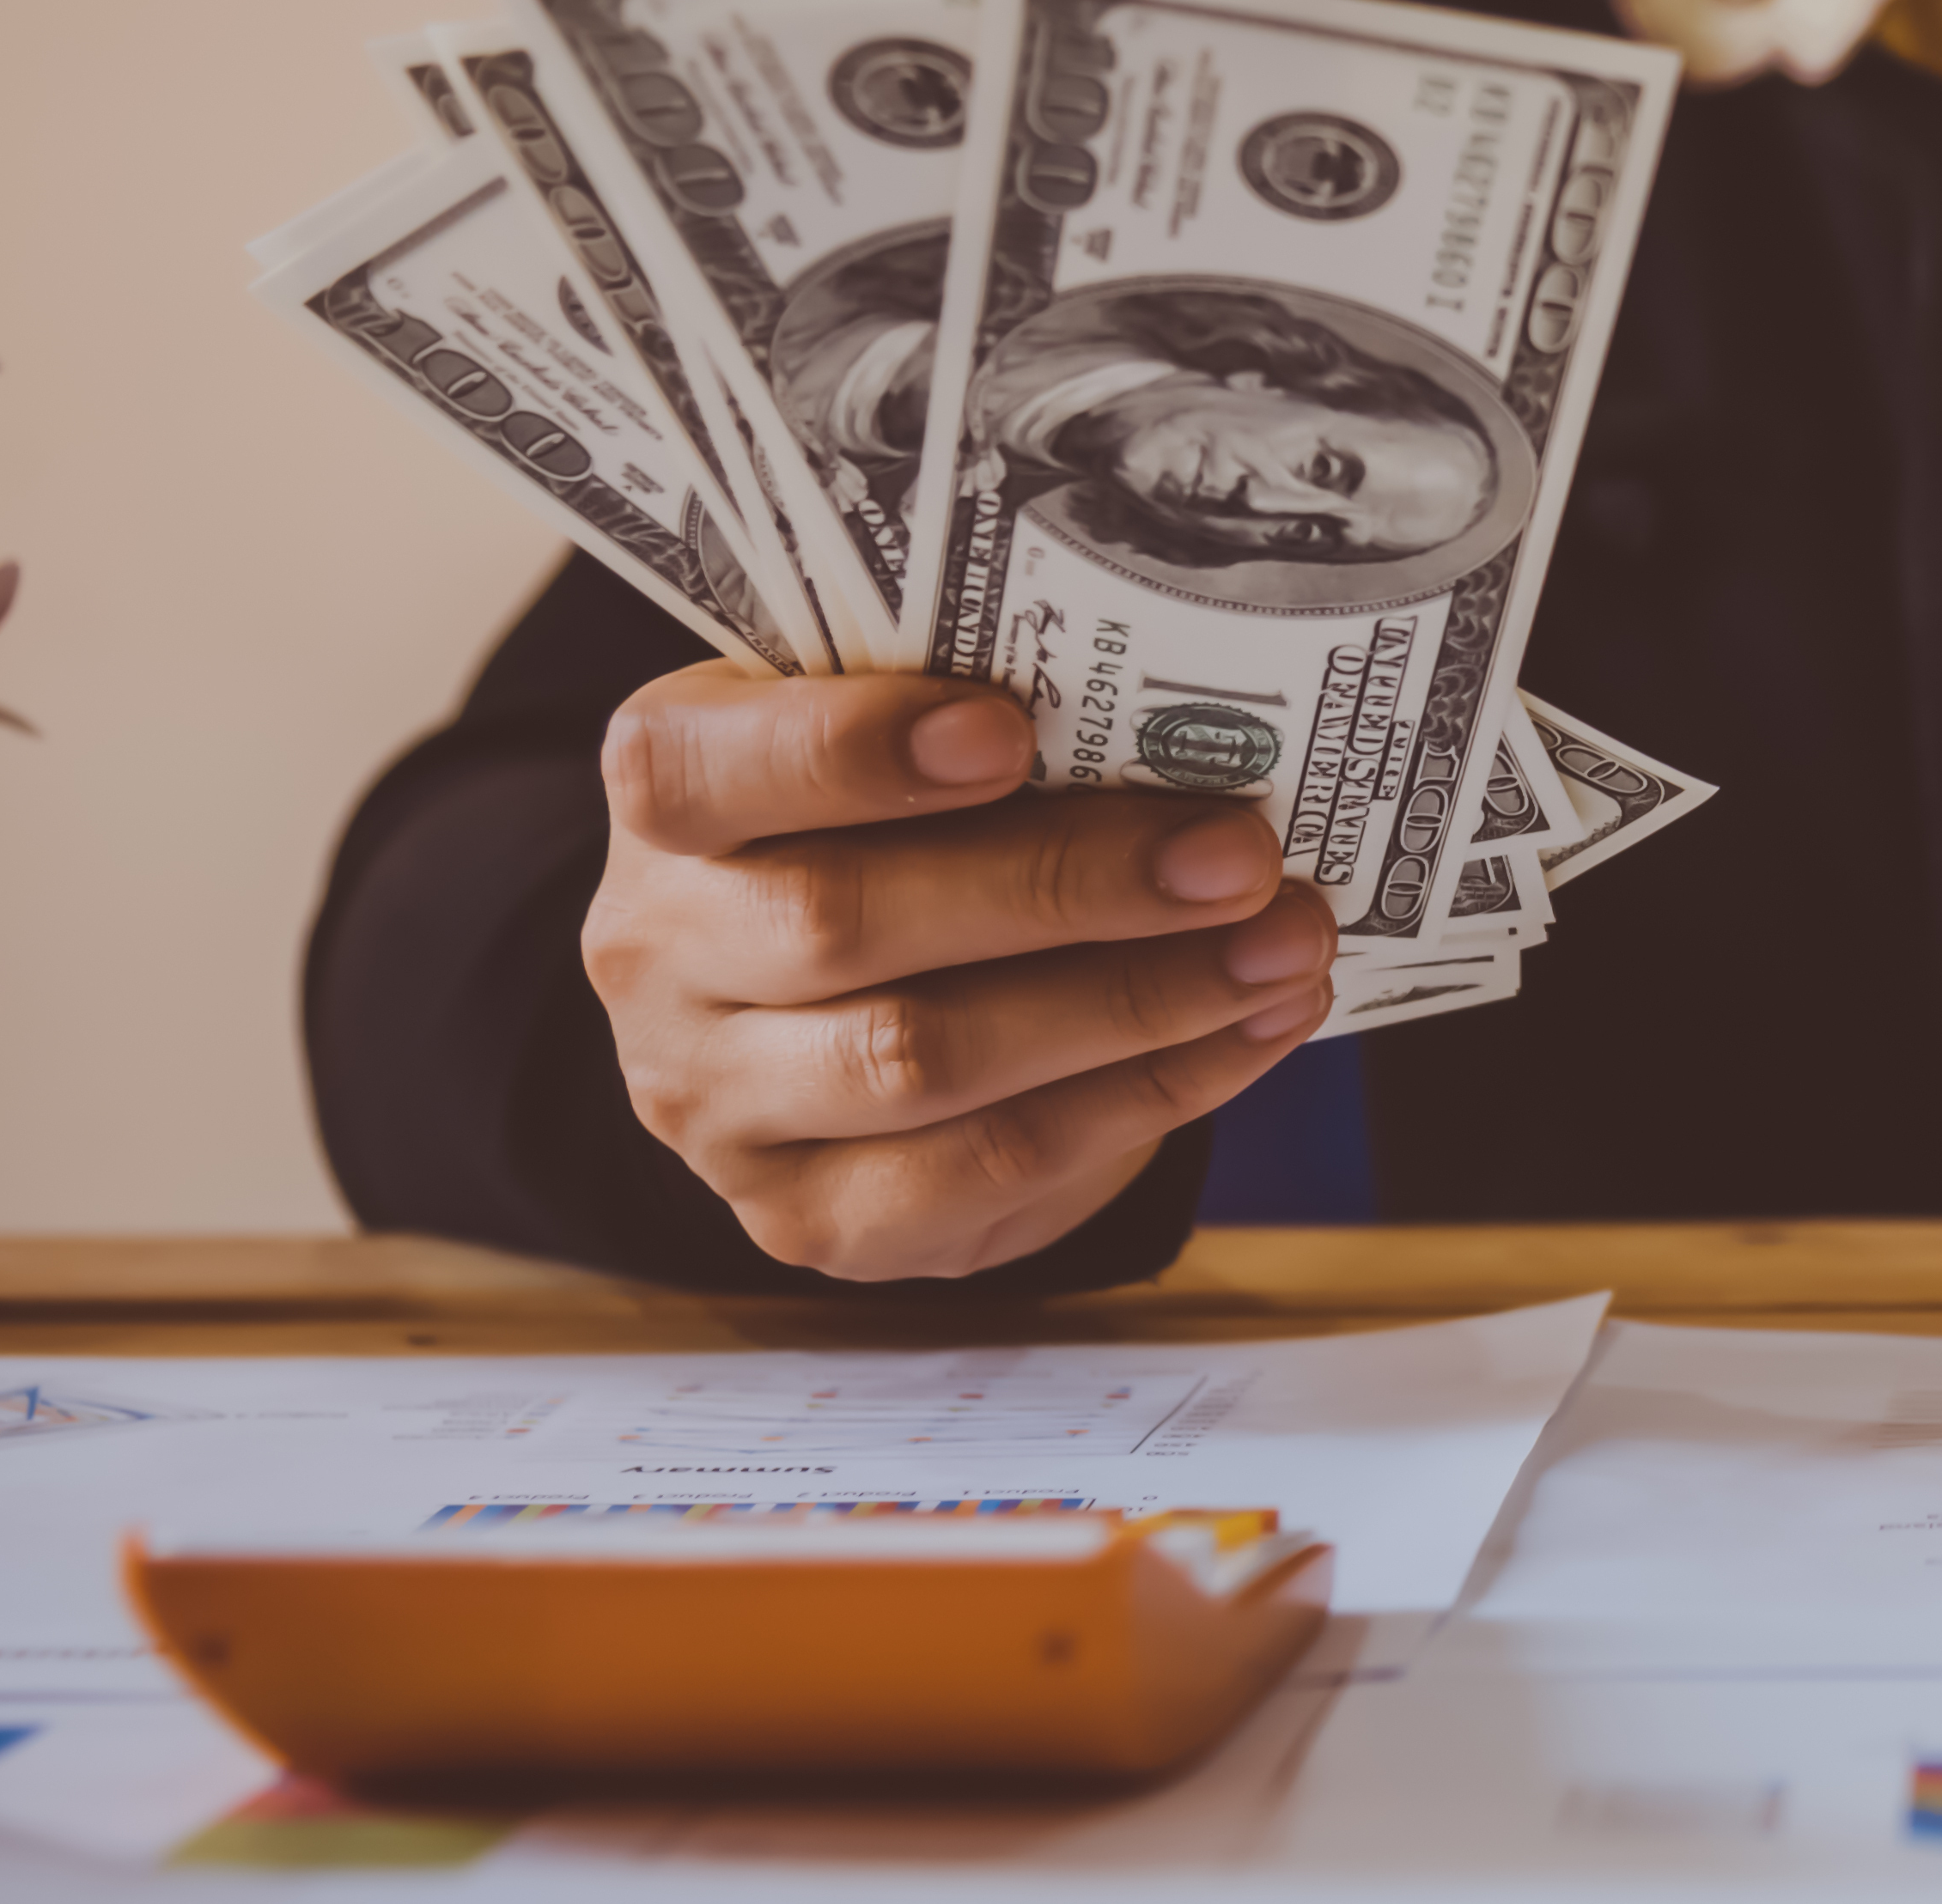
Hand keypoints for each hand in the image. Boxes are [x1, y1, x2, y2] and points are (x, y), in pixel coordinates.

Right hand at [580, 666, 1335, 1279]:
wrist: (850, 1014)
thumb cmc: (905, 832)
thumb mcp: (907, 744)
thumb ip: (989, 725)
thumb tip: (1188, 721)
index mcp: (668, 797)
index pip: (693, 771)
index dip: (844, 752)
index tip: (1006, 732)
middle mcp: (660, 955)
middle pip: (844, 921)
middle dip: (1066, 886)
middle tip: (1236, 855)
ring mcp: (719, 1106)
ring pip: (926, 1060)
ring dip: (1136, 1001)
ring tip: (1282, 945)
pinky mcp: (812, 1219)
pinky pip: (991, 1165)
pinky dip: (1148, 1094)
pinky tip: (1252, 1031)